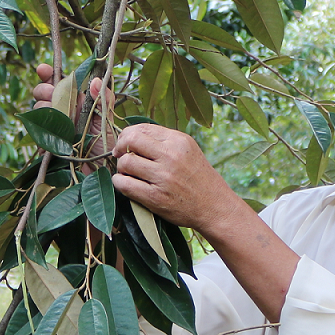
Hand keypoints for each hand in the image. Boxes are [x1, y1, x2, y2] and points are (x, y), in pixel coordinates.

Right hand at [32, 63, 112, 151]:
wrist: (106, 168)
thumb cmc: (110, 141)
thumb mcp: (109, 119)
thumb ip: (103, 99)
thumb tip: (94, 80)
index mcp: (77, 100)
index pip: (59, 82)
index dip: (48, 74)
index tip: (42, 69)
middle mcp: (64, 111)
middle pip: (43, 94)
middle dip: (44, 91)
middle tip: (52, 96)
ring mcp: (56, 127)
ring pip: (38, 112)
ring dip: (43, 112)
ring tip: (57, 118)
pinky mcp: (51, 144)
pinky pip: (38, 137)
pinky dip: (41, 138)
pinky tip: (48, 139)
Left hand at [115, 122, 296, 321]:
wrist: (214, 206)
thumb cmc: (197, 177)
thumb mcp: (187, 151)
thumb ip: (163, 141)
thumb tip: (130, 136)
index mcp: (178, 141)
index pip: (141, 128)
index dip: (127, 135)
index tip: (125, 145)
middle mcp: (171, 156)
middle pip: (130, 140)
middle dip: (120, 148)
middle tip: (120, 156)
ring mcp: (163, 177)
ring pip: (125, 163)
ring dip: (121, 168)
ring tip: (128, 173)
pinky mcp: (156, 197)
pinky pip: (125, 184)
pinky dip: (120, 183)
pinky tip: (126, 184)